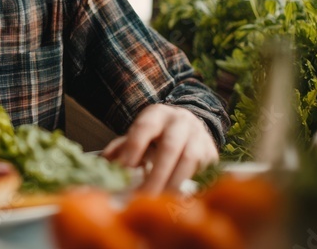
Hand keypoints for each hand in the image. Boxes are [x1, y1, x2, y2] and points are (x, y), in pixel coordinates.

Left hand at [102, 104, 217, 192]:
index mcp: (156, 114)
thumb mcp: (138, 133)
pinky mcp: (211, 152)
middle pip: (170, 147)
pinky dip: (191, 187)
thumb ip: (121, 147)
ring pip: (189, 160)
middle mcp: (180, 122)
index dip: (133, 148)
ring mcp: (199, 136)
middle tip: (144, 196)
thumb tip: (105, 164)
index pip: (144, 128)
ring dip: (174, 184)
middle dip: (156, 175)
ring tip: (161, 202)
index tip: (124, 169)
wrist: (189, 123)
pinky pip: (204, 171)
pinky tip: (179, 201)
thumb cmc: (156, 134)